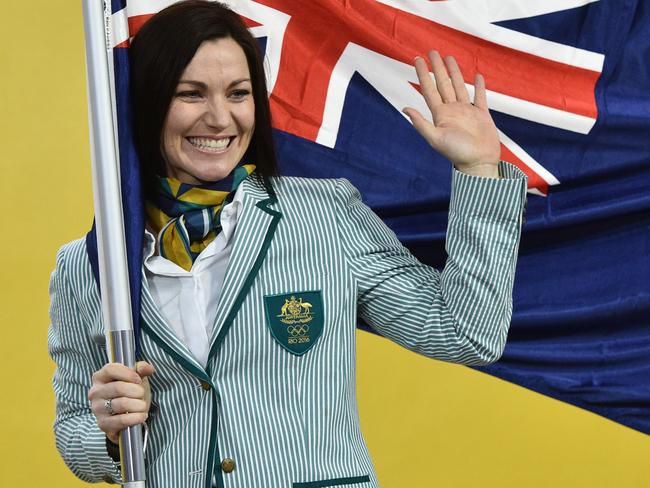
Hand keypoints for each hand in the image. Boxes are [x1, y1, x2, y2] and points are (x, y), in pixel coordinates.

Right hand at [88, 361, 154, 443]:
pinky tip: (142, 416)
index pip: (110, 369)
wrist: (128, 414)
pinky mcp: (103, 424)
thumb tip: (148, 368)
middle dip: (137, 391)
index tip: (139, 380)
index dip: (128, 374)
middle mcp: (95, 392)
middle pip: (118, 387)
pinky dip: (136, 418)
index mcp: (100, 377)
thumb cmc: (130, 391)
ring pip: (121, 404)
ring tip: (143, 405)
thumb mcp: (136, 377)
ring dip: (138, 405)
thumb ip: (142, 369)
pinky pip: (121, 420)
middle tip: (142, 394)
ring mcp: (97, 409)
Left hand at [403, 50, 500, 177]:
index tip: (417, 59)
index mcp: (440, 114)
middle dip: (437, 67)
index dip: (423, 74)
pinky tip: (477, 76)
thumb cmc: (457, 153)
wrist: (478, 163)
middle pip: (443, 83)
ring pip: (459, 86)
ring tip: (449, 57)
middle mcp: (452, 110)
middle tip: (432, 51)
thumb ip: (421, 123)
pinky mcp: (482, 115)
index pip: (429, 89)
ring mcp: (467, 112)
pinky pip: (480, 97)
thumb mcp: (435, 138)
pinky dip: (479, 86)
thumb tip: (404, 108)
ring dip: (454, 72)